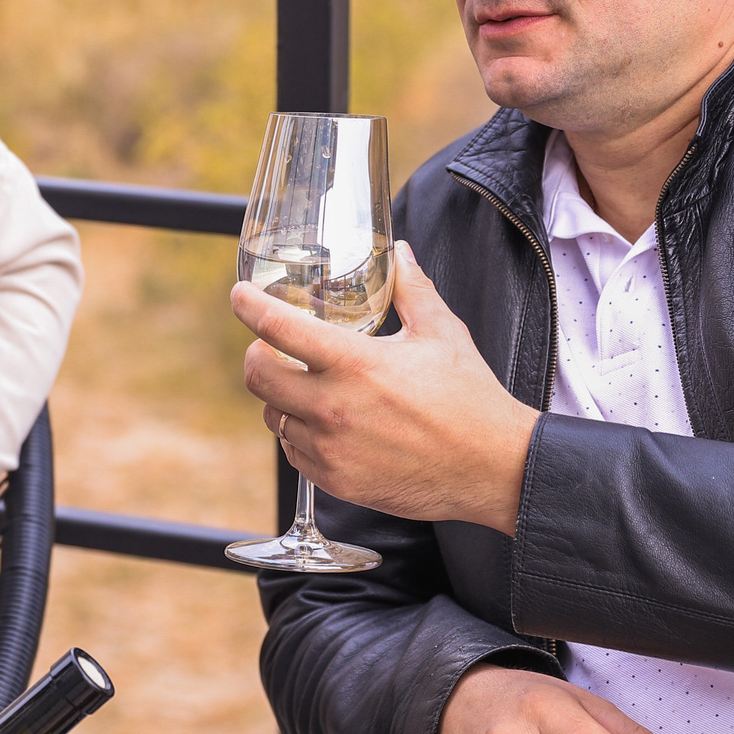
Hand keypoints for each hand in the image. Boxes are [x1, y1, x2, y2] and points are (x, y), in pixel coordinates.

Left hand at [235, 240, 539, 533]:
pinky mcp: (336, 481)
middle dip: (258, 356)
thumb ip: (412, 289)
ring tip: (309, 389)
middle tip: (273, 349)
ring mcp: (331, 448)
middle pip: (258, 376)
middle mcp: (333, 408)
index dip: (248, 306)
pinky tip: (326, 425)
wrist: (493, 469)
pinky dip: (300, 435)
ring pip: (273, 417)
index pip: (277, 328)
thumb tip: (400, 253)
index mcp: (355, 364)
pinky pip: (294, 453)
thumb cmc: (470, 400)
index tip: (239, 296)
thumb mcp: (442, 333)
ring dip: (281, 399)